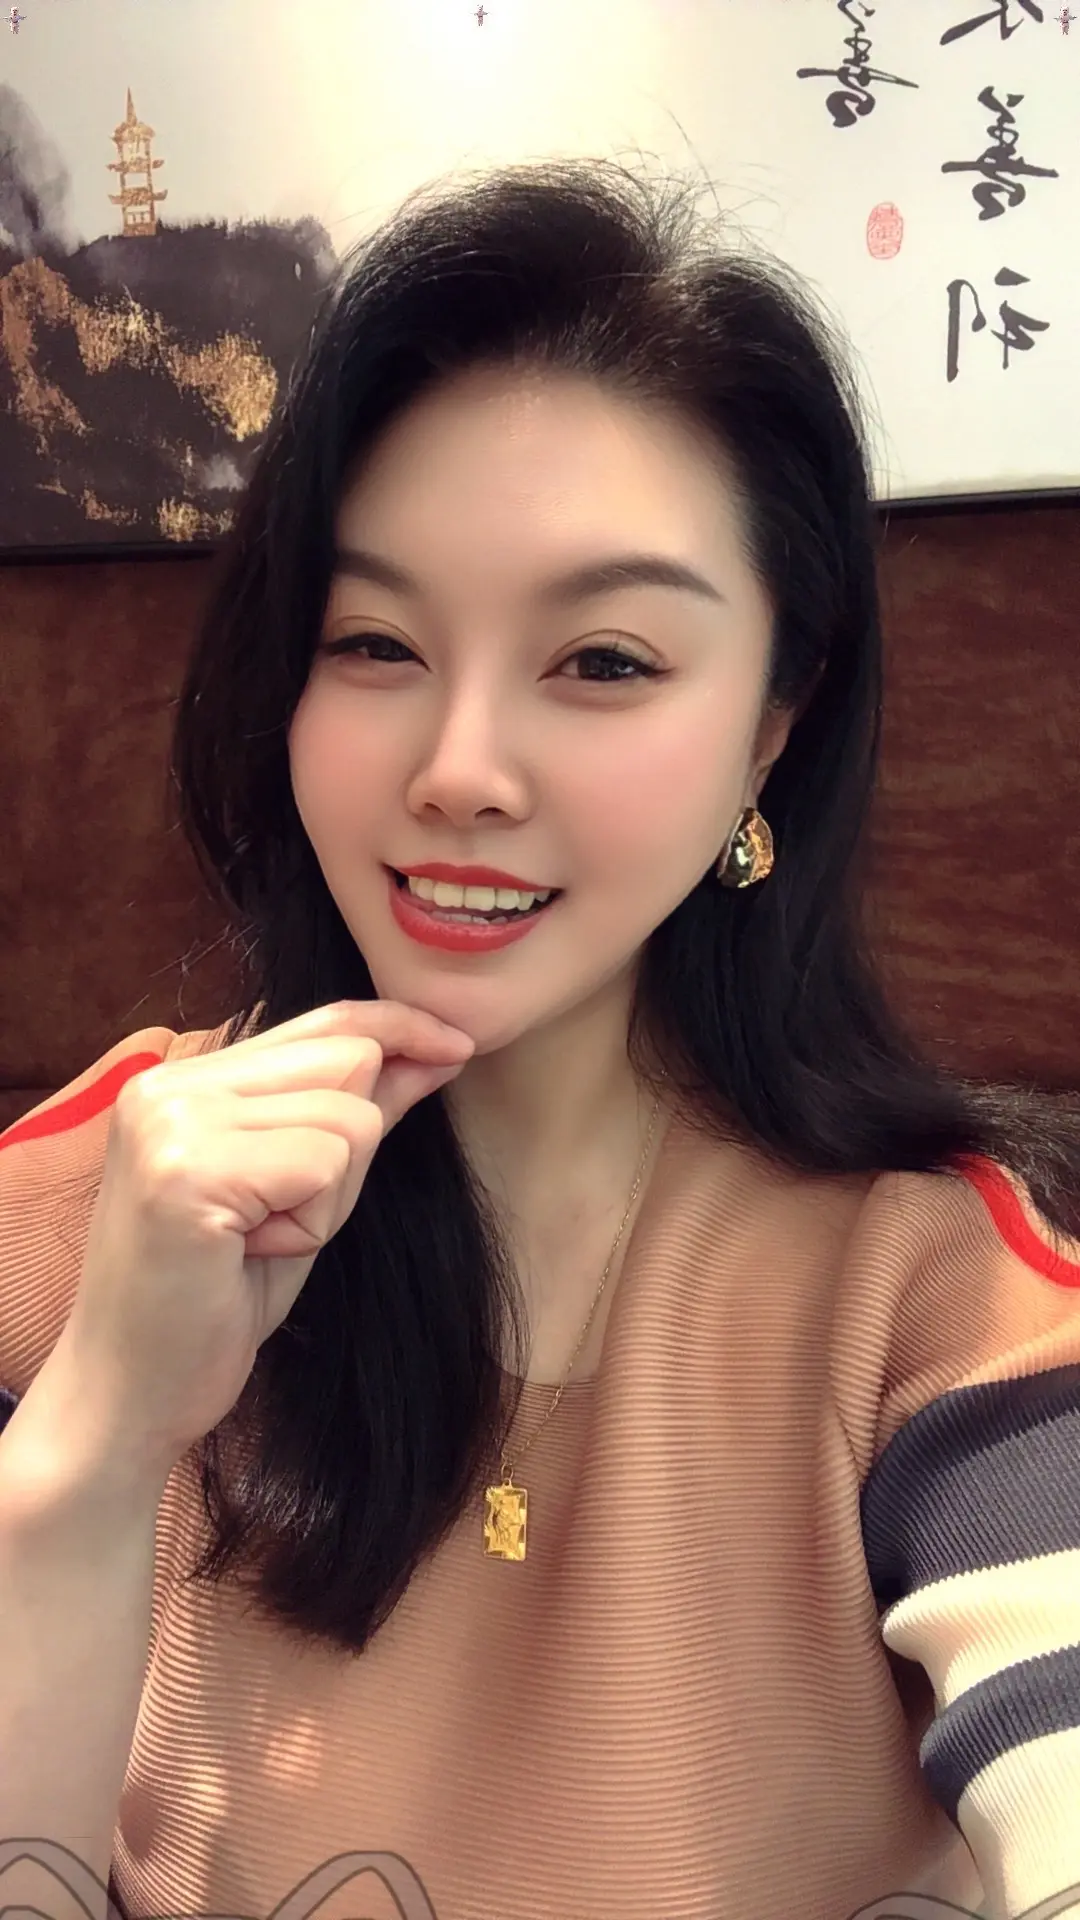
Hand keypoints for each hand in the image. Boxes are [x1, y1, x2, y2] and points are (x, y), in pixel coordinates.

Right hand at [54, 1001, 473, 1474]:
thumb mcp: (297, 1193)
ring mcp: (171, 1121)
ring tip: (256, 1241)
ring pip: (348, 1116)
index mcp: (181, 1079)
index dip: (397, 1029)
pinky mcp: (189, 1169)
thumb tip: (438, 1048)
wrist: (128, 1396)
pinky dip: (314, 1221)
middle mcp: (166, 1083)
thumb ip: (354, 1112)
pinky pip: (326, 1162)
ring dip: (329, 1197)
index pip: (322, 1022)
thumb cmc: (211, 1303)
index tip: (456, 1046)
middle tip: (276, 1223)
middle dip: (349, 1149)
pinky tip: (249, 1254)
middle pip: (347, 1058)